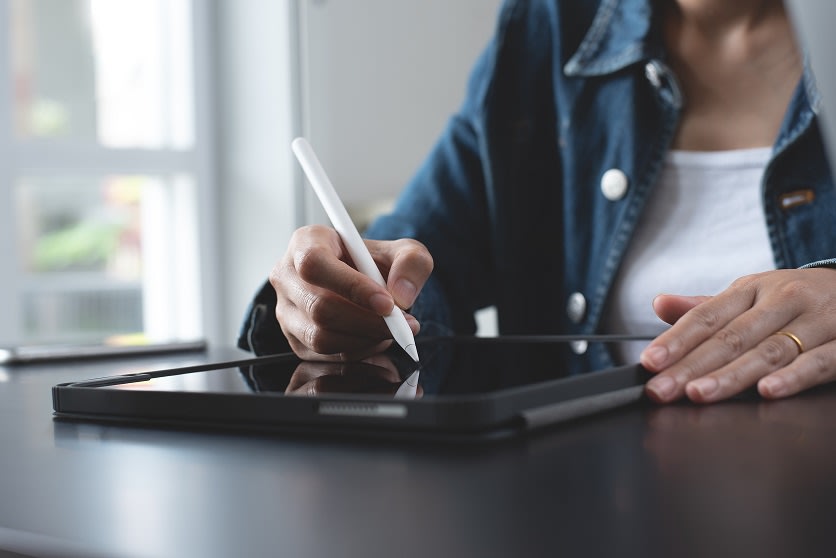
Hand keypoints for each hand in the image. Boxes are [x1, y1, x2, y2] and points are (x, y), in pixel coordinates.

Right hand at [270, 225, 432, 360]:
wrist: (367, 285)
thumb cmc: (375, 263)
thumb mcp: (404, 252)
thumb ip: (411, 263)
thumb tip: (401, 296)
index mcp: (306, 242)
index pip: (315, 264)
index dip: (350, 286)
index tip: (387, 302)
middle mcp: (287, 276)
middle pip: (318, 307)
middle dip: (367, 322)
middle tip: (402, 325)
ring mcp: (286, 310)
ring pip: (320, 337)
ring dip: (364, 339)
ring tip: (390, 329)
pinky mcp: (295, 339)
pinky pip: (324, 355)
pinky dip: (357, 351)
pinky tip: (373, 337)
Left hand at [640, 268, 835, 402]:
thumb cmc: (801, 298)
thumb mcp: (754, 294)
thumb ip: (707, 307)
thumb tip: (658, 304)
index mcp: (753, 289)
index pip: (707, 315)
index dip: (675, 339)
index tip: (649, 362)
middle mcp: (784, 299)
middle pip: (731, 337)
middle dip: (691, 366)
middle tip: (661, 390)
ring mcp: (818, 319)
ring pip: (769, 350)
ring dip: (731, 375)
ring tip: (699, 393)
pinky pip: (819, 362)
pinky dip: (792, 377)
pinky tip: (766, 391)